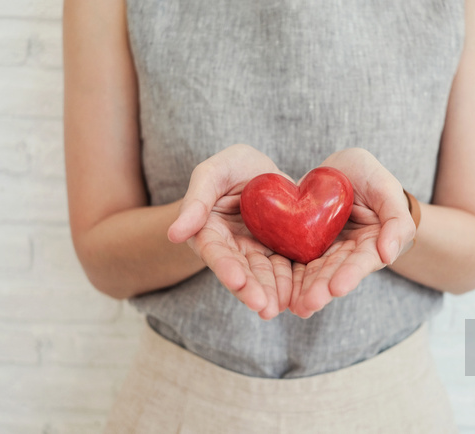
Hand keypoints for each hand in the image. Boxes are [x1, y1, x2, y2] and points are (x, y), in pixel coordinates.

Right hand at [167, 144, 292, 319]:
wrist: (262, 170)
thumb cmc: (231, 167)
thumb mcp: (213, 173)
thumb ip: (196, 200)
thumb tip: (173, 234)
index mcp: (209, 232)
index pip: (215, 252)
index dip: (225, 267)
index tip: (236, 281)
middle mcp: (232, 247)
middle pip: (241, 271)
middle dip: (252, 290)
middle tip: (264, 307)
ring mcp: (257, 251)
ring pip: (264, 275)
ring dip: (272, 293)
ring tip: (280, 308)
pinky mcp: (279, 251)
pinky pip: (287, 268)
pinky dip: (292, 283)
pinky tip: (300, 297)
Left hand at [289, 148, 415, 317]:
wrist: (340, 170)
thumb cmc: (369, 176)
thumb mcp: (386, 187)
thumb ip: (396, 219)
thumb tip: (389, 255)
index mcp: (372, 242)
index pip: (363, 260)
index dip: (351, 274)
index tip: (337, 288)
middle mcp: (349, 252)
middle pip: (336, 272)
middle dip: (323, 288)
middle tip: (309, 304)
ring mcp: (326, 251)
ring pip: (315, 272)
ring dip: (305, 290)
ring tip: (296, 306)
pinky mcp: (305, 246)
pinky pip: (296, 262)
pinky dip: (290, 278)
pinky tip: (281, 293)